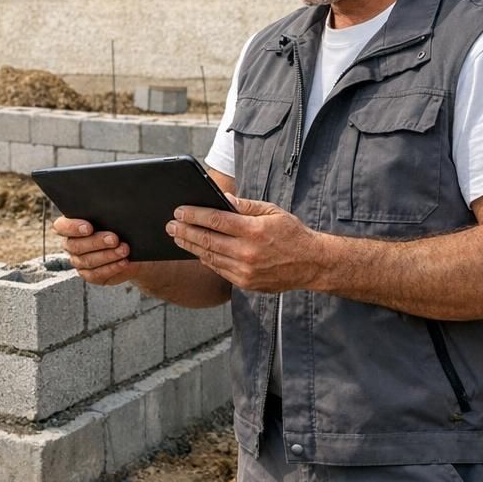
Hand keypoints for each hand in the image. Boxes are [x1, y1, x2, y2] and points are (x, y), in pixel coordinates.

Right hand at [52, 216, 138, 285]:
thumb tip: (112, 214)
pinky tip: (123, 262)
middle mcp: (71, 244)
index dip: (72, 227)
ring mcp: (78, 261)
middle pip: (76, 246)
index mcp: (70, 226)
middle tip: (114, 239)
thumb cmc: (118, 226)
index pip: (61, 226)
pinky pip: (96, 274)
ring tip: (124, 250)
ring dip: (108, 255)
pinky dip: (111, 268)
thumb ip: (105, 215)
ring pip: (87, 261)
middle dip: (96, 242)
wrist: (131, 247)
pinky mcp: (89, 275)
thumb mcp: (111, 218)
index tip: (89, 228)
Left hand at [167, 196, 325, 292]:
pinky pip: (219, 269)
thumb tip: (222, 198)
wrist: (312, 264)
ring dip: (190, 246)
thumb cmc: (292, 234)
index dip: (194, 215)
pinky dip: (205, 259)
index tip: (179, 211)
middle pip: (207, 240)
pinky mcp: (245, 283)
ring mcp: (245, 271)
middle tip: (170, 225)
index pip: (216, 220)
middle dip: (185, 231)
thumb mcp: (272, 211)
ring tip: (178, 237)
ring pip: (209, 257)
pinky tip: (197, 250)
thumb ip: (245, 206)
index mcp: (255, 231)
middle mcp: (248, 252)